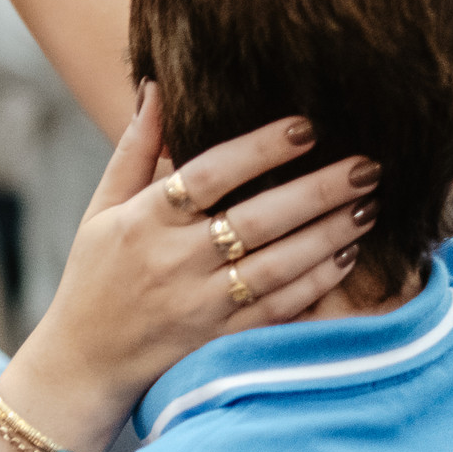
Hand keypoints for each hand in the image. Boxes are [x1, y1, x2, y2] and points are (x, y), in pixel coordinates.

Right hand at [21, 84, 376, 422]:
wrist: (85, 364)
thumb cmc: (93, 277)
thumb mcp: (102, 210)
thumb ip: (134, 150)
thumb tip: (156, 87)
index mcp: (144, 222)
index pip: (208, 176)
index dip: (260, 149)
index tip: (306, 126)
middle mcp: (173, 262)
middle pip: (257, 219)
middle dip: (318, 190)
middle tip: (367, 165)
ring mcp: (200, 304)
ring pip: (277, 264)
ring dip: (328, 234)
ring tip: (368, 205)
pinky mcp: (219, 339)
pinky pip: (278, 306)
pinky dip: (316, 281)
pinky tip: (346, 255)